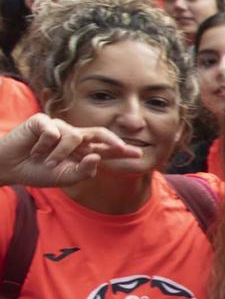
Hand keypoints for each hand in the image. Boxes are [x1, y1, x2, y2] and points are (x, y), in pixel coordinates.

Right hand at [0, 113, 141, 186]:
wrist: (10, 168)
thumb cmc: (38, 171)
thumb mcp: (64, 177)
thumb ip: (83, 171)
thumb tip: (97, 157)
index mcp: (82, 150)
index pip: (105, 148)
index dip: (121, 150)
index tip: (138, 154)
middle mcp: (74, 136)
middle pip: (100, 133)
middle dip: (113, 140)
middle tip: (121, 148)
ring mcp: (59, 127)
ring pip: (72, 136)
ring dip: (60, 153)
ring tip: (46, 161)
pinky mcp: (42, 121)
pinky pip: (53, 131)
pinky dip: (45, 144)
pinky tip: (34, 150)